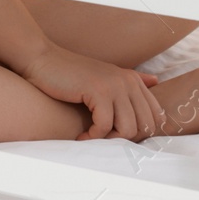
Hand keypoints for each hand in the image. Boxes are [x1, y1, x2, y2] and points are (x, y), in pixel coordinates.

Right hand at [18, 43, 164, 140]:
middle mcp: (128, 81)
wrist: (42, 60)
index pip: (156, 117)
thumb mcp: (105, 76)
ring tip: (91, 137)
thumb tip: (156, 81)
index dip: (139, 133)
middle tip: (104, 139)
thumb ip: (132, 80)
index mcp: (133, 80)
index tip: (117, 135)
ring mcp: (115, 85)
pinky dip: (92, 137)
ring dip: (108, 140)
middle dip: (124, 140)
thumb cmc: (70, 74)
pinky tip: (81, 136)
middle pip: (144, 126)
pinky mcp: (98, 91)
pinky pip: (105, 126)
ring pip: (128, 129)